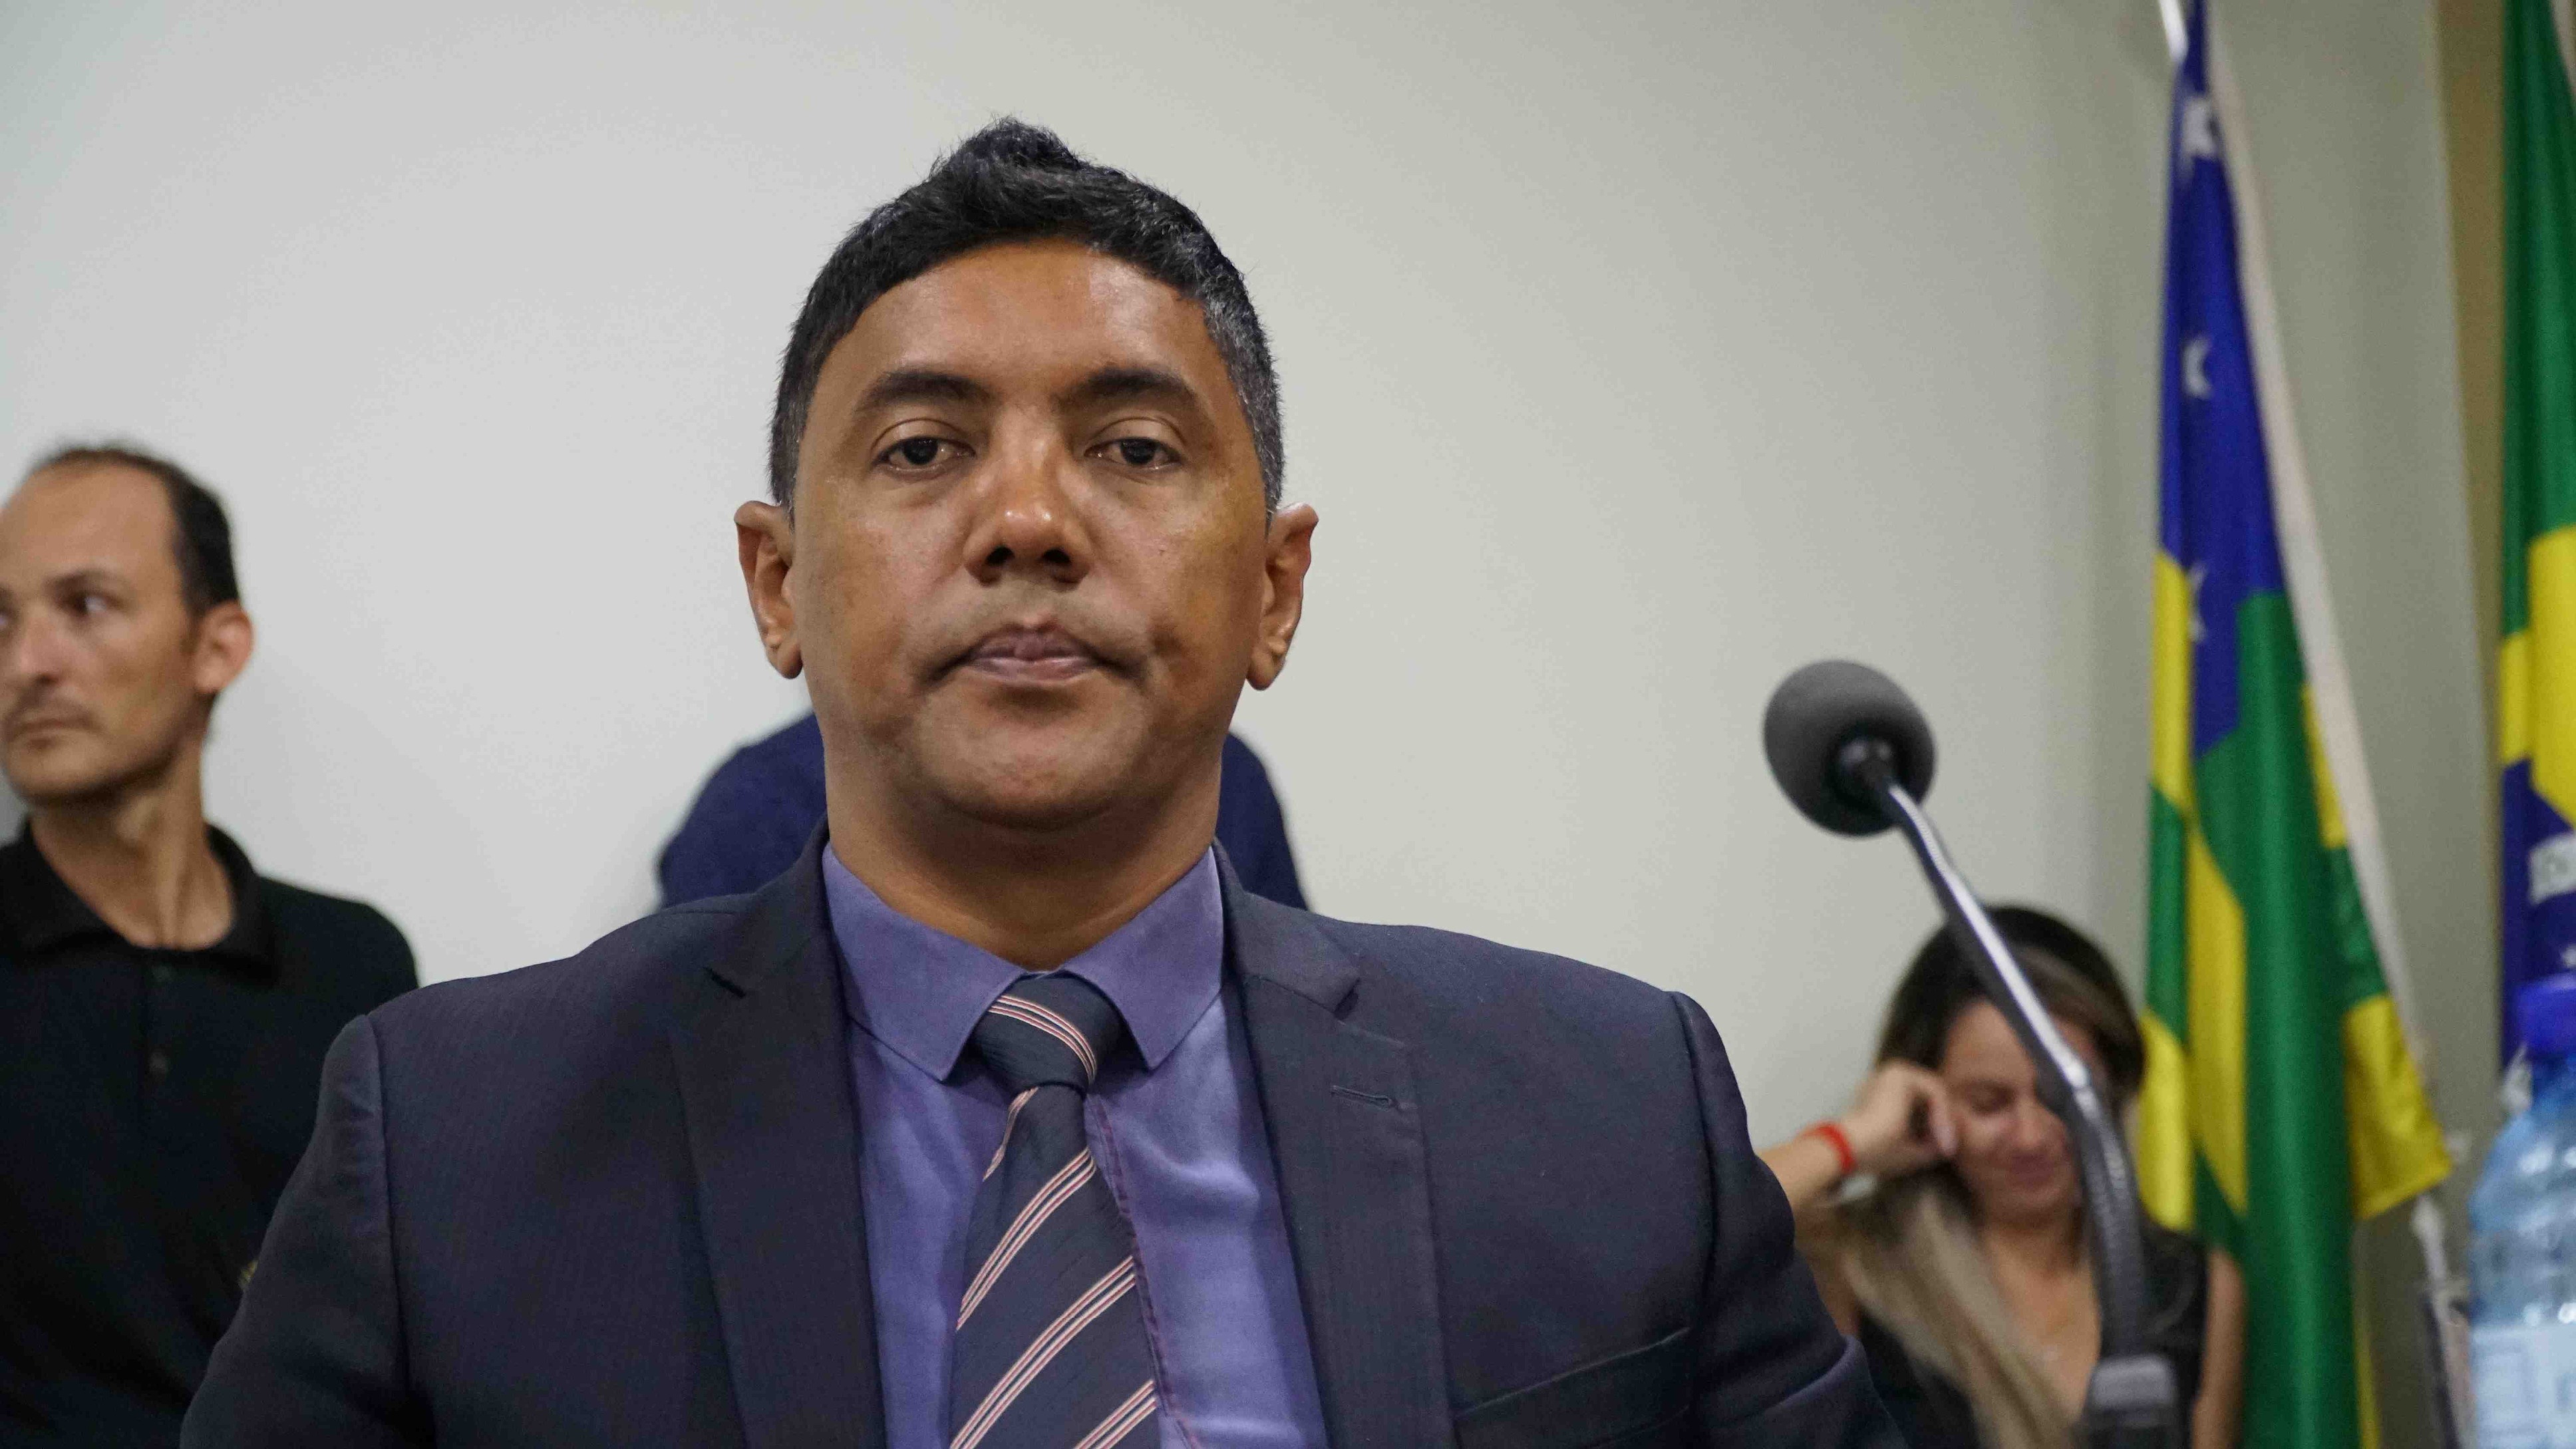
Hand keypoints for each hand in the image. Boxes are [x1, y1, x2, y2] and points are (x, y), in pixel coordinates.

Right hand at [1838, 1061, 1955, 1179]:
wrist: (1850, 1148)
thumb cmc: (1874, 1153)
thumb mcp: (1908, 1152)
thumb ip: (1930, 1144)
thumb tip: (1949, 1144)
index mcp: (1881, 1097)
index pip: (1921, 1106)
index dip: (1937, 1127)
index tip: (1945, 1152)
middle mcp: (1885, 1081)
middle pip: (1930, 1098)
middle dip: (1944, 1122)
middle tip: (1950, 1148)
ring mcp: (1891, 1073)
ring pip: (1935, 1093)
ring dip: (1944, 1118)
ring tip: (1946, 1143)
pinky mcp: (1899, 1073)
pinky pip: (1934, 1089)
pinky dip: (1942, 1112)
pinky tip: (1941, 1132)